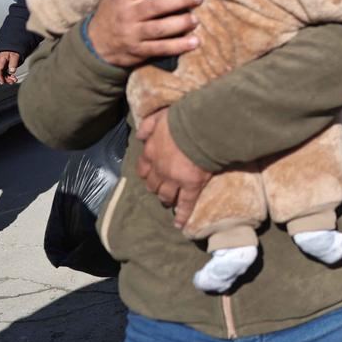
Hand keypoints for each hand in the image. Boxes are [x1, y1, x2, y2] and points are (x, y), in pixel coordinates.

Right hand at [0, 51, 20, 84]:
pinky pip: (4, 71)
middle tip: (12, 82)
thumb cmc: (12, 49)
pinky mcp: (3, 64)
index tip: (2, 82)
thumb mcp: (15, 55)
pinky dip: (8, 74)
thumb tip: (12, 71)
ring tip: (14, 80)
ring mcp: (0, 64)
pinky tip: (12, 77)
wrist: (10, 45)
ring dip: (7, 77)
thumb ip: (13, 63)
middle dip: (5, 78)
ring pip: (2, 72)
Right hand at [86, 0, 203, 68]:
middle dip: (179, 0)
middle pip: (156, 6)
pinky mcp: (139, 51)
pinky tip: (194, 42)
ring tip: (195, 19)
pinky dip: (178, 46)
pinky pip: (161, 49)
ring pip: (159, 29)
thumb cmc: (109, 15)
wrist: (94, 46)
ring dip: (180, 24)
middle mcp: (129, 16)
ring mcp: (134, 35)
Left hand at [135, 109, 210, 228]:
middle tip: (160, 190)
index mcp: (151, 152)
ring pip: (166, 195)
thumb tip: (140, 136)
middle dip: (155, 188)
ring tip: (169, 203)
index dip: (146, 173)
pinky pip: (186, 203)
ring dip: (166, 199)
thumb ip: (148, 127)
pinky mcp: (191, 185)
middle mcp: (160, 169)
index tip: (150, 175)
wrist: (201, 127)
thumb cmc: (183, 119)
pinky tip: (179, 224)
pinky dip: (182, 215)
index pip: (143, 168)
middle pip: (153, 184)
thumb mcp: (160, 117)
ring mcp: (175, 179)